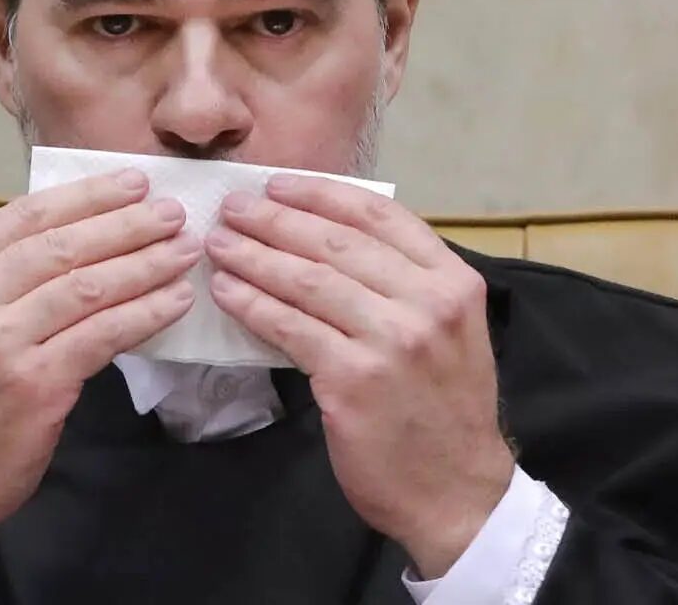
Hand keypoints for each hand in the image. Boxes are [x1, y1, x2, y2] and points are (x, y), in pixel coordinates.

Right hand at [0, 170, 197, 602]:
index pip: (25, 216)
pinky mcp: (34, 384)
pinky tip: (173, 302)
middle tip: (173, 211)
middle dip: (126, 223)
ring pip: (87, 285)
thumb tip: (75, 242)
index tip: (132, 183)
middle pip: (62, 245)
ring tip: (183, 250)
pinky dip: (144, 313)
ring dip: (145, 262)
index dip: (86, 196)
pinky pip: (102, 334)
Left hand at [205, 175, 515, 577]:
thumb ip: (404, 285)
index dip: (322, 194)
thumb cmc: (443, 410)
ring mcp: (391, 341)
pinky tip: (227, 292)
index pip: (381, 216)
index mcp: (454, 282)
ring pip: (308, 280)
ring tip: (219, 243)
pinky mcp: (353, 380)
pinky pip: (290, 327)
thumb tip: (326, 240)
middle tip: (232, 208)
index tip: (279, 185)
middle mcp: (427, 303)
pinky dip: (253, 304)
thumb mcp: (448, 332)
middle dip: (276, 219)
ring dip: (254, 256)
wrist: (457, 493)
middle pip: (336, 242)